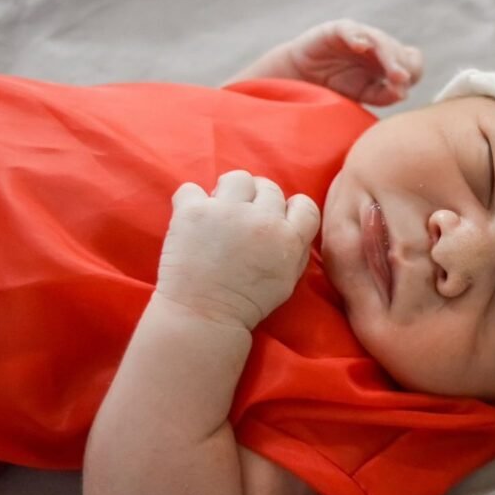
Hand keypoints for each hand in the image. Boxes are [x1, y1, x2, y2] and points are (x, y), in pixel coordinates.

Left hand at [155, 170, 319, 329]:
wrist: (203, 316)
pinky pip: (191, 189)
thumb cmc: (247, 302)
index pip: (304, 204)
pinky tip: (192, 219)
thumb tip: (294, 223)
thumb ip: (296, 249)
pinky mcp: (193, 212)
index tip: (276, 219)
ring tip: (219, 212)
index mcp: (288, 238)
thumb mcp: (288, 281)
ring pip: (236, 178)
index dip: (290, 209)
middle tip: (242, 219)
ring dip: (229, 192)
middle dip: (257, 200)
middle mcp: (262, 220)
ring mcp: (226, 212)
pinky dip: (190, 201)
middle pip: (269, 187)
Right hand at [227, 19, 422, 105]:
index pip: (411, 62)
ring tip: (392, 72)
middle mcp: (376, 47)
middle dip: (400, 66)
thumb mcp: (362, 96)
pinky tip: (361, 46)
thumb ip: (383, 95)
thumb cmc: (335, 89)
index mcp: (387, 62)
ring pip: (379, 40)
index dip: (411, 73)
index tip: (403, 89)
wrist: (300, 82)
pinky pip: (350, 29)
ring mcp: (358, 37)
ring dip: (387, 56)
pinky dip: (356, 36)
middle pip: (398, 51)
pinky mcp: (336, 30)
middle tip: (400, 81)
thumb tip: (403, 93)